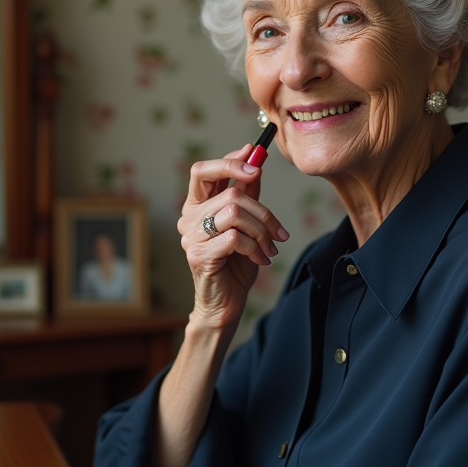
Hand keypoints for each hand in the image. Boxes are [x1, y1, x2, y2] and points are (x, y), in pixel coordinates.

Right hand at [177, 145, 289, 328]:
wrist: (226, 304)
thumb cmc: (235, 264)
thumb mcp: (247, 225)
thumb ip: (247, 196)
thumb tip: (256, 163)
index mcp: (196, 206)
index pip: (203, 171)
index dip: (230, 163)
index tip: (257, 164)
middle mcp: (188, 218)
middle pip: (230, 192)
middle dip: (263, 211)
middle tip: (278, 232)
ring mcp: (191, 237)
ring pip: (234, 212)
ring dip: (262, 231)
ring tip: (270, 248)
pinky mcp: (199, 255)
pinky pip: (235, 238)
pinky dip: (255, 248)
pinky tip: (261, 259)